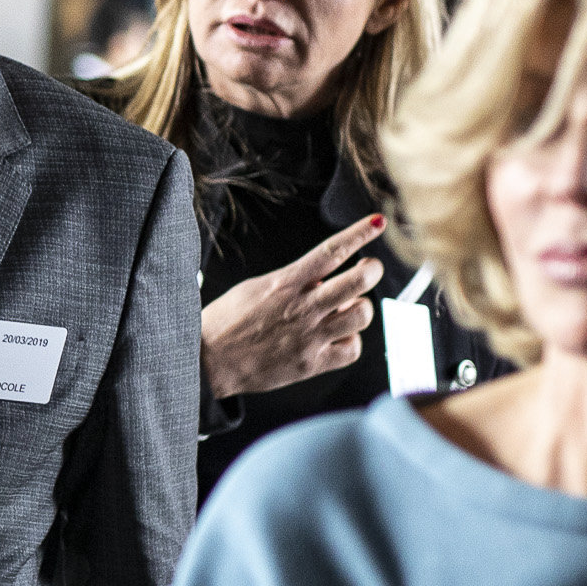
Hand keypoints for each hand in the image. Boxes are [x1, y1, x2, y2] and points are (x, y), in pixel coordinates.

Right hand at [202, 214, 386, 400]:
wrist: (209, 361)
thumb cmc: (227, 322)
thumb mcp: (256, 287)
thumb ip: (292, 281)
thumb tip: (323, 279)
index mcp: (286, 283)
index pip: (331, 252)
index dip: (359, 233)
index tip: (377, 222)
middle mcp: (302, 308)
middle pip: (358, 281)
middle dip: (372, 270)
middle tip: (368, 269)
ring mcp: (309, 336)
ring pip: (361, 315)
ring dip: (360, 308)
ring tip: (345, 309)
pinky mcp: (311, 363)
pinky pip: (351, 349)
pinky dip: (350, 341)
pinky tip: (337, 337)